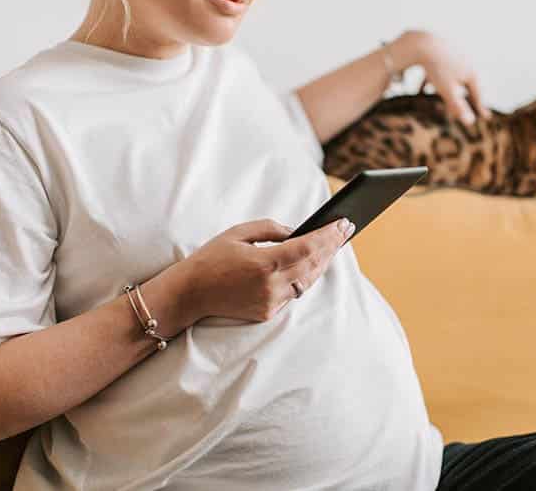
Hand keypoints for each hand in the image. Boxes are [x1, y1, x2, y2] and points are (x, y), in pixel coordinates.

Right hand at [176, 218, 354, 323]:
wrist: (189, 294)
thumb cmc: (211, 258)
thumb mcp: (238, 233)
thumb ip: (271, 228)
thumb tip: (298, 231)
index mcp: (264, 263)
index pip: (308, 247)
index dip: (329, 235)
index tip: (344, 223)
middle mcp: (271, 286)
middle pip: (313, 264)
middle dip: (333, 246)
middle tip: (346, 229)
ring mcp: (271, 302)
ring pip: (308, 281)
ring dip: (323, 262)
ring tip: (335, 243)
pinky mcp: (268, 312)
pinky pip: (295, 292)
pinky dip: (306, 277)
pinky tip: (315, 263)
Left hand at [410, 30, 491, 125]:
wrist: (423, 42)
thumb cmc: (437, 68)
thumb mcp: (448, 90)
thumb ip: (458, 106)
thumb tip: (470, 123)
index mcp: (470, 73)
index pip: (477, 94)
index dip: (480, 107)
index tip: (486, 117)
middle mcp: (466, 63)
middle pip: (466, 85)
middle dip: (465, 98)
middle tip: (471, 106)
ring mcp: (454, 56)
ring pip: (452, 77)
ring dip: (447, 90)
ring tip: (446, 99)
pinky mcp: (441, 52)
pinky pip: (438, 71)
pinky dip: (432, 81)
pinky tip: (422, 89)